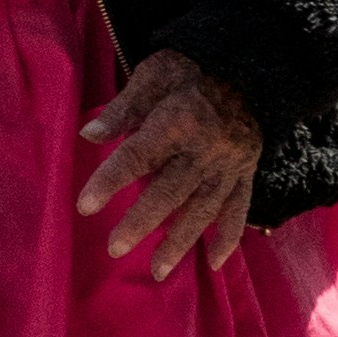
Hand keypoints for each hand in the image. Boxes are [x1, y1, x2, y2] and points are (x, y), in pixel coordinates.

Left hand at [77, 46, 260, 280]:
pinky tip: (213, 263)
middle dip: (142, 222)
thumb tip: (88, 136)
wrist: (252, 66)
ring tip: (159, 270)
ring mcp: (228, 165)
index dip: (110, 182)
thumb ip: (124, 108)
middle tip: (115, 248)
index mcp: (177, 121)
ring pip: (203, 209)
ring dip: (181, 241)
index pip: (137, 156)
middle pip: (170, 191)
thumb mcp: (155, 73)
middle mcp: (204, 149)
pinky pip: (239, 209)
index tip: (85, 206)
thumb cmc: (192, 68)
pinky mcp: (246, 173)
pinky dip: (228, 237)